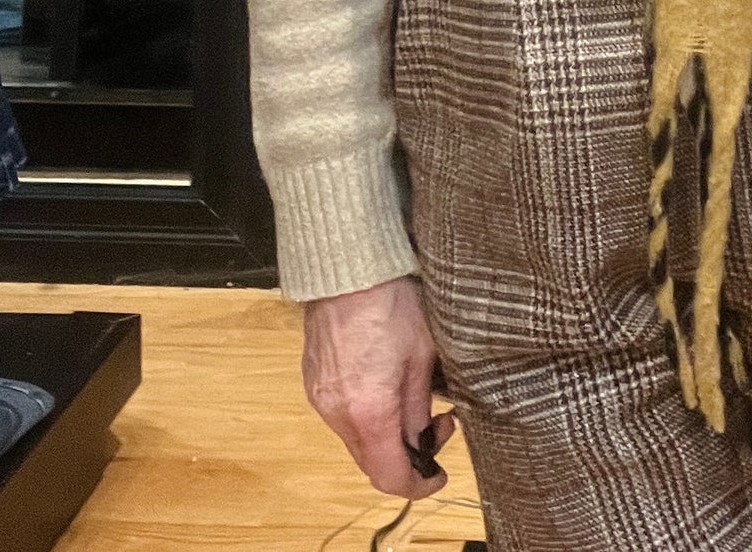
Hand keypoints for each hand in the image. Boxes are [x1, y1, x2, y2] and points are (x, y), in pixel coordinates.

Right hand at [302, 276, 456, 497]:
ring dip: (385, 433)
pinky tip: (384, 385)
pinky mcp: (313, 382)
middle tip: (438, 423)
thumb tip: (425, 436)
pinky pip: (341, 416)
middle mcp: (337, 413)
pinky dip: (365, 415)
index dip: (418, 485)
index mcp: (369, 411)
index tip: (438, 474)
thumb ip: (420, 406)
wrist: (347, 266)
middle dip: (406, 454)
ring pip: (356, 439)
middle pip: (371, 461)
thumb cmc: (390, 302)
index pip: (389, 476)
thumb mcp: (423, 355)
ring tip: (412, 398)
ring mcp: (320, 398)